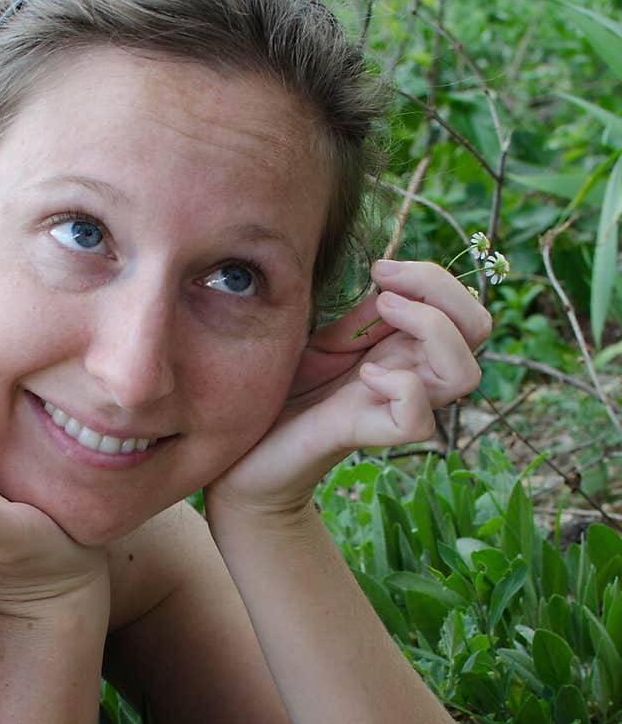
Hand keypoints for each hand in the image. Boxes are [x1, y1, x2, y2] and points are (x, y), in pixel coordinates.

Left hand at [204, 260, 491, 520]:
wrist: (244, 453)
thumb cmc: (282, 395)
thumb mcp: (323, 341)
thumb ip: (363, 318)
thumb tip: (393, 281)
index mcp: (402, 350)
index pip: (462, 308)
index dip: (435, 278)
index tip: (380, 269)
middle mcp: (409, 377)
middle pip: (479, 330)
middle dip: (442, 293)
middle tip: (384, 290)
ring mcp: (391, 406)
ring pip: (465, 375)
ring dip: (432, 330)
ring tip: (381, 316)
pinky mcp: (366, 434)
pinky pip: (418, 421)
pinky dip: (399, 388)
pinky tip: (364, 376)